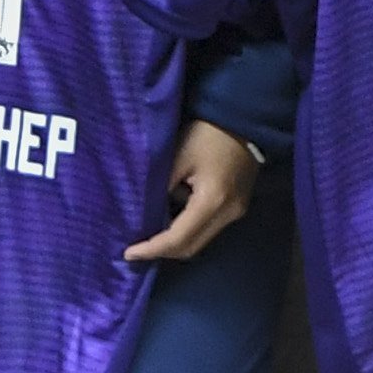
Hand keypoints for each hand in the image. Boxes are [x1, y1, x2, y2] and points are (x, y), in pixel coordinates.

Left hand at [125, 120, 258, 263]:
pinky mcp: (237, 207)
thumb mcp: (177, 157)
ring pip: (200, 241)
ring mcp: (236, 213)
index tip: (128, 252)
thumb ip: (160, 189)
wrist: (243, 120)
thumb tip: (143, 213)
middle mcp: (228, 215)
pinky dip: (187, 229)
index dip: (152, 249)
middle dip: (162, 251)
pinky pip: (208, 228)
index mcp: (213, 201)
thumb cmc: (208, 134)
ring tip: (150, 234)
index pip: (178, 239)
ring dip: (174, 241)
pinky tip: (171, 218)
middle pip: (191, 247)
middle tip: (137, 248)